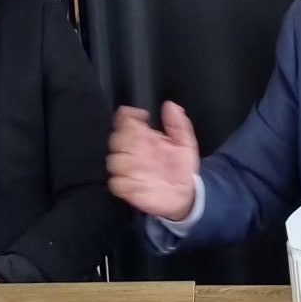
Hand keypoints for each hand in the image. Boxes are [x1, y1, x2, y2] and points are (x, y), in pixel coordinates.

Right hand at [108, 102, 199, 219]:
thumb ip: (178, 124)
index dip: (128, 116)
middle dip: (127, 139)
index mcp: (144, 137)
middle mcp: (133, 151)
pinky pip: (117, 183)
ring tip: (145, 164)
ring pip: (114, 160)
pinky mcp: (127, 188)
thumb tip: (170, 106)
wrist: (186, 195)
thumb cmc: (182, 167)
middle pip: (116, 139)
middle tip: (145, 144)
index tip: (142, 116)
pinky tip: (141, 180)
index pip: (125, 121)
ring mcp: (128, 170)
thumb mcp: (185, 143)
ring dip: (127, 161)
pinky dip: (126, 181)